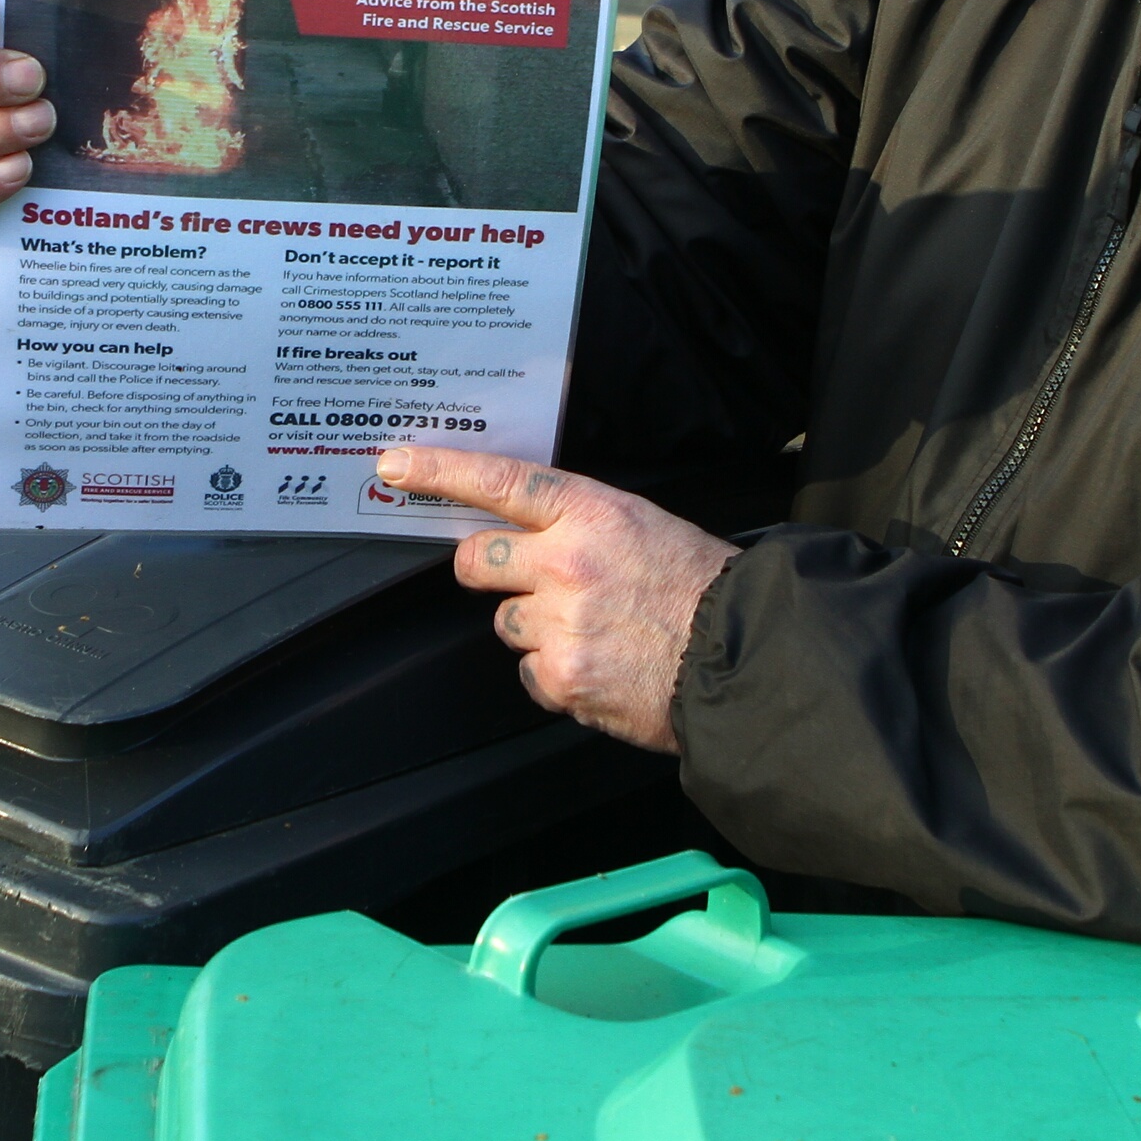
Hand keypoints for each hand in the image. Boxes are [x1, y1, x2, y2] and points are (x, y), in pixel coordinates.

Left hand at [379, 446, 735, 754]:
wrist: (745, 659)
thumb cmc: (703, 590)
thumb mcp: (646, 527)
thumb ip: (583, 526)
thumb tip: (533, 535)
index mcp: (592, 513)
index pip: (500, 482)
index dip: (440, 471)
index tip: (395, 464)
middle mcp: (567, 562)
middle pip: (476, 559)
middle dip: (488, 570)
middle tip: (528, 581)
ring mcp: (559, 622)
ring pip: (505, 622)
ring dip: (536, 628)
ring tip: (595, 632)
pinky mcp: (561, 676)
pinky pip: (528, 672)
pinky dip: (556, 674)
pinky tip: (600, 667)